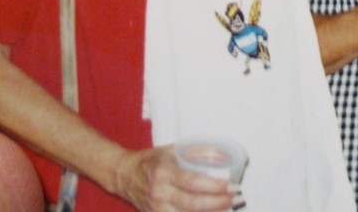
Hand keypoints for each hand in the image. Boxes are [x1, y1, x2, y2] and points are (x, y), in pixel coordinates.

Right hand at [111, 146, 237, 211]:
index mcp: (164, 173)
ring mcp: (156, 209)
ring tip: (228, 207)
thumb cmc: (149, 161)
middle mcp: (160, 193)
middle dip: (218, 203)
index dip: (214, 186)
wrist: (122, 175)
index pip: (192, 182)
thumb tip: (221, 154)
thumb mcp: (170, 150)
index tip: (231, 185)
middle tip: (235, 197)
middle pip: (193, 204)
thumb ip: (193, 152)